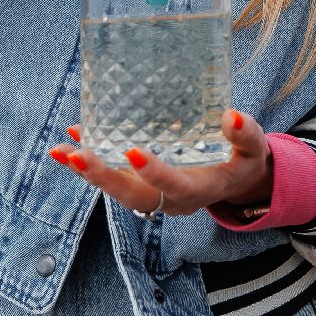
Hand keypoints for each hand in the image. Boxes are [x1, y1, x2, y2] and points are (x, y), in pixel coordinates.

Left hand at [49, 109, 273, 216]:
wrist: (235, 181)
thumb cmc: (244, 160)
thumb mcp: (254, 148)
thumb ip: (245, 134)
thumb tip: (232, 115)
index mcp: (199, 190)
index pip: (173, 186)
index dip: (154, 172)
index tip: (133, 151)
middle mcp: (170, 199)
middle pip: (132, 196)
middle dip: (103, 178)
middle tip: (76, 156)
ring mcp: (153, 194)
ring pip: (116, 190)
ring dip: (88, 172)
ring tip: (61, 151)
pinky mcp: (141, 184)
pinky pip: (113, 177)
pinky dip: (90, 164)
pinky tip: (70, 141)